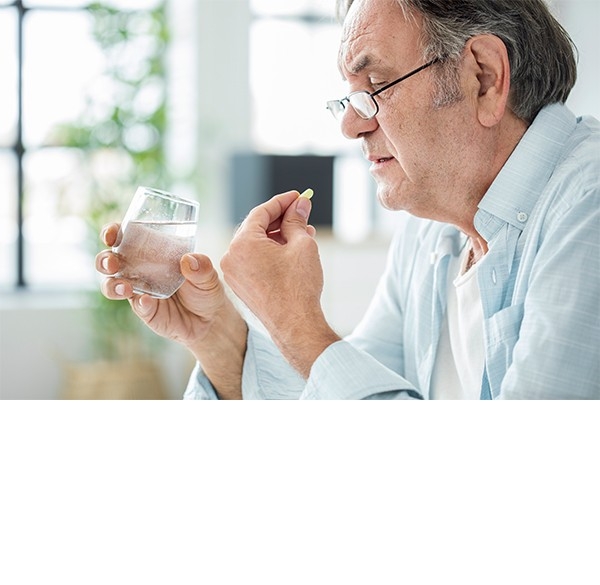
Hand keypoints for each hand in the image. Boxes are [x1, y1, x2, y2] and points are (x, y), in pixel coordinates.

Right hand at [96, 224, 246, 397]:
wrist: (210, 320)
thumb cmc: (205, 289)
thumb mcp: (208, 276)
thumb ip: (202, 267)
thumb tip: (189, 260)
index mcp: (151, 251)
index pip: (125, 237)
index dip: (113, 233)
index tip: (112, 235)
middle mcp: (139, 269)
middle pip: (110, 261)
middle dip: (105, 260)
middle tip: (112, 263)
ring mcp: (139, 290)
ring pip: (113, 285)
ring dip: (113, 285)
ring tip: (124, 287)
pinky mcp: (145, 310)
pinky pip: (136, 305)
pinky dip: (139, 303)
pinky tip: (147, 301)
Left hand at [220, 191, 339, 376]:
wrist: (295, 325)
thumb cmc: (298, 287)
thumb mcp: (302, 245)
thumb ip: (297, 220)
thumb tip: (299, 206)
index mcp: (242, 243)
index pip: (261, 212)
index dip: (282, 201)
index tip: (298, 196)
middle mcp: (232, 257)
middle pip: (256, 227)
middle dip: (281, 219)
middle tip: (302, 212)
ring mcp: (234, 273)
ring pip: (256, 245)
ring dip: (278, 236)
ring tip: (303, 233)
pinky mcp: (241, 285)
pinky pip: (254, 260)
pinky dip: (271, 252)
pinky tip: (291, 250)